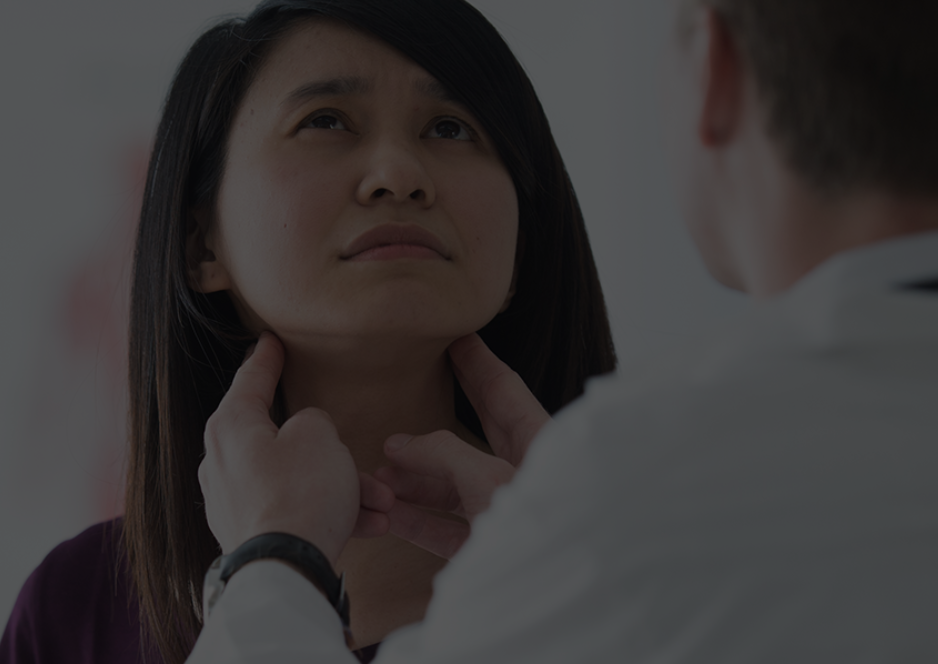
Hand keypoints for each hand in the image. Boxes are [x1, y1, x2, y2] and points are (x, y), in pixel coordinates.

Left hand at [198, 332, 387, 562]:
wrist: (286, 570)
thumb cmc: (299, 495)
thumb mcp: (318, 436)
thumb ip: (314, 421)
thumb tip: (309, 433)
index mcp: (230, 427)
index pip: (250, 380)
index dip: (266, 358)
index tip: (270, 341)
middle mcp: (223, 462)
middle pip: (284, 440)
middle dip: (333, 452)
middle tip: (361, 457)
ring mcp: (235, 501)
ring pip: (298, 481)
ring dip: (343, 488)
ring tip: (383, 501)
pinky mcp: (250, 533)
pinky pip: (295, 512)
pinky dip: (330, 513)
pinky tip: (370, 523)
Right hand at [370, 333, 551, 558]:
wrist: (557, 598)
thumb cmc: (541, 529)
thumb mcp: (489, 479)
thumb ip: (443, 455)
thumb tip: (400, 445)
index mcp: (542, 446)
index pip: (504, 391)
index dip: (477, 364)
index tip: (458, 338)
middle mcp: (526, 477)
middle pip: (475, 436)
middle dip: (435, 421)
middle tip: (411, 390)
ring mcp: (508, 514)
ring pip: (455, 487)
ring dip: (415, 480)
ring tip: (380, 474)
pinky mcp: (491, 550)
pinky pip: (448, 528)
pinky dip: (418, 520)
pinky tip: (391, 513)